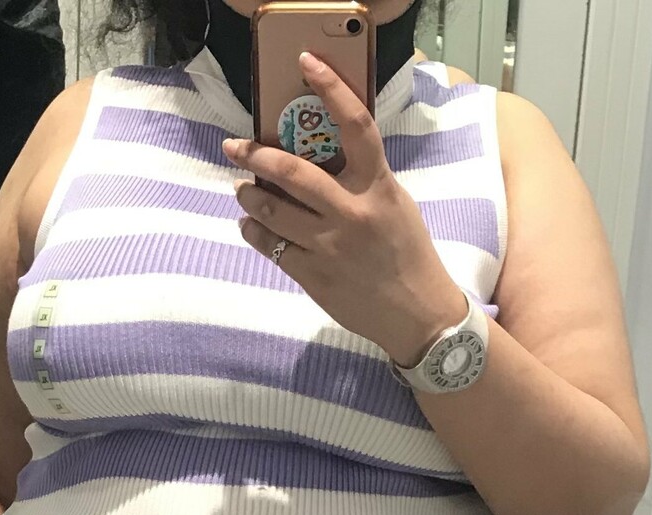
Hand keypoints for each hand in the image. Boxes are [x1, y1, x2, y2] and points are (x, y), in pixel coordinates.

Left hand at [225, 52, 466, 364]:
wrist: (416, 313)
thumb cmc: (407, 253)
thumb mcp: (394, 204)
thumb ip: (361, 180)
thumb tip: (319, 158)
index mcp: (377, 187)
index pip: (355, 125)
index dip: (331, 88)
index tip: (307, 64)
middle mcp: (351, 213)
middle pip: (293, 172)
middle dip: (256, 155)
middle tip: (235, 146)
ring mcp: (329, 247)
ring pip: (273, 212)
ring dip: (249, 196)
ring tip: (241, 189)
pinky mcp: (313, 276)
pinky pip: (271, 247)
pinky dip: (255, 232)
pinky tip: (252, 225)